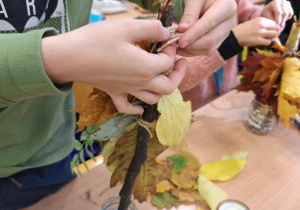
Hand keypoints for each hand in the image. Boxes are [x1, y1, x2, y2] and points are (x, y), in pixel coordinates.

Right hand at [41, 19, 186, 113]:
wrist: (69, 57)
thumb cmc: (97, 40)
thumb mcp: (127, 27)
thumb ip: (151, 29)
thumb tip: (167, 32)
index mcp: (146, 67)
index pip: (168, 63)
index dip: (171, 50)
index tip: (167, 40)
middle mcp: (139, 82)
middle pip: (168, 87)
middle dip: (177, 75)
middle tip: (178, 62)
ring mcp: (126, 90)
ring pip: (152, 99)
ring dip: (162, 90)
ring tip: (163, 78)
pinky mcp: (112, 93)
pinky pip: (126, 108)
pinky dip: (136, 109)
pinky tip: (140, 106)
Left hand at [176, 0, 236, 55]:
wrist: (207, 0)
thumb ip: (189, 13)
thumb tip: (182, 30)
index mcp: (227, 7)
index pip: (209, 23)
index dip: (194, 34)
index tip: (180, 41)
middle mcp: (229, 22)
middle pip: (210, 40)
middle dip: (191, 44)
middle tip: (174, 42)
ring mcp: (225, 33)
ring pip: (208, 49)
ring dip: (191, 50)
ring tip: (176, 44)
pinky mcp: (219, 41)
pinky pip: (206, 51)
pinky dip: (192, 52)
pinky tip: (181, 48)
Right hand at [233, 17, 279, 46]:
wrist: (235, 36)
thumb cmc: (243, 30)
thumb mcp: (253, 22)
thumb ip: (262, 23)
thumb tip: (271, 28)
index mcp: (260, 19)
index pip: (273, 23)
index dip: (272, 28)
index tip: (268, 32)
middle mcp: (261, 25)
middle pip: (276, 28)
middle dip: (274, 33)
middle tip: (269, 36)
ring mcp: (260, 33)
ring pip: (274, 34)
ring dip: (272, 38)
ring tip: (266, 39)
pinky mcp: (258, 40)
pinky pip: (269, 42)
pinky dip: (267, 43)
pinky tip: (262, 43)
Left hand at [260, 0, 293, 28]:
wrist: (268, 10)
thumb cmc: (266, 14)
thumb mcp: (266, 17)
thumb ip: (272, 20)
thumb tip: (278, 26)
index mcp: (275, 2)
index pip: (278, 12)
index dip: (278, 20)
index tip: (276, 25)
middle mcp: (282, 1)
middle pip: (285, 13)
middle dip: (281, 21)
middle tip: (278, 26)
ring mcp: (286, 3)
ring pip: (289, 13)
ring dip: (284, 20)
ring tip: (279, 23)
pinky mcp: (289, 6)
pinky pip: (290, 14)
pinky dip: (287, 18)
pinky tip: (281, 19)